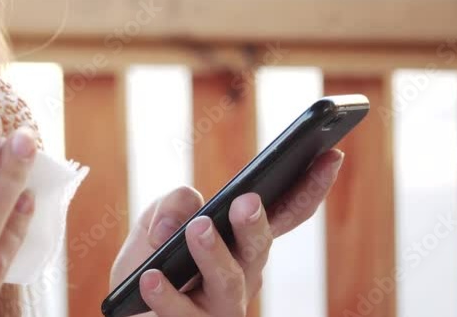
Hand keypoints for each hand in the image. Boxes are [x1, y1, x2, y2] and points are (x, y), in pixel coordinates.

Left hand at [109, 149, 344, 315]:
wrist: (126, 310)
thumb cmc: (155, 259)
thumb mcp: (159, 220)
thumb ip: (174, 204)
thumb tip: (187, 214)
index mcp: (245, 241)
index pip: (285, 213)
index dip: (310, 188)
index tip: (330, 156)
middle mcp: (245, 274)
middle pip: (259, 249)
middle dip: (255, 224)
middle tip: (246, 201)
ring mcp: (223, 306)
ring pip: (229, 282)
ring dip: (214, 254)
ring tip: (197, 228)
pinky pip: (183, 313)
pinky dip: (167, 295)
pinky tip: (152, 278)